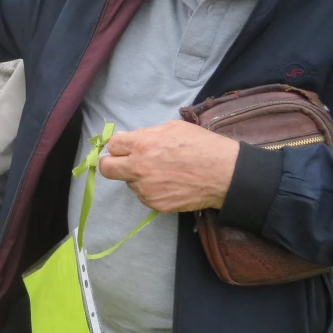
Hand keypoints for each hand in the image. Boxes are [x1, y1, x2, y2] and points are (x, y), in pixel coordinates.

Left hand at [99, 120, 239, 212]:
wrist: (225, 174)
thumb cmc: (202, 145)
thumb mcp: (172, 128)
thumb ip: (146, 134)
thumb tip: (127, 140)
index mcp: (142, 145)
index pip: (112, 146)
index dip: (118, 146)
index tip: (124, 148)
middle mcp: (139, 168)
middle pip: (107, 168)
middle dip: (112, 163)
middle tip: (124, 162)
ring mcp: (146, 189)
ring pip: (128, 182)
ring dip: (137, 176)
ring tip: (161, 171)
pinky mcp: (155, 204)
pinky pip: (143, 195)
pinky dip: (150, 190)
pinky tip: (168, 183)